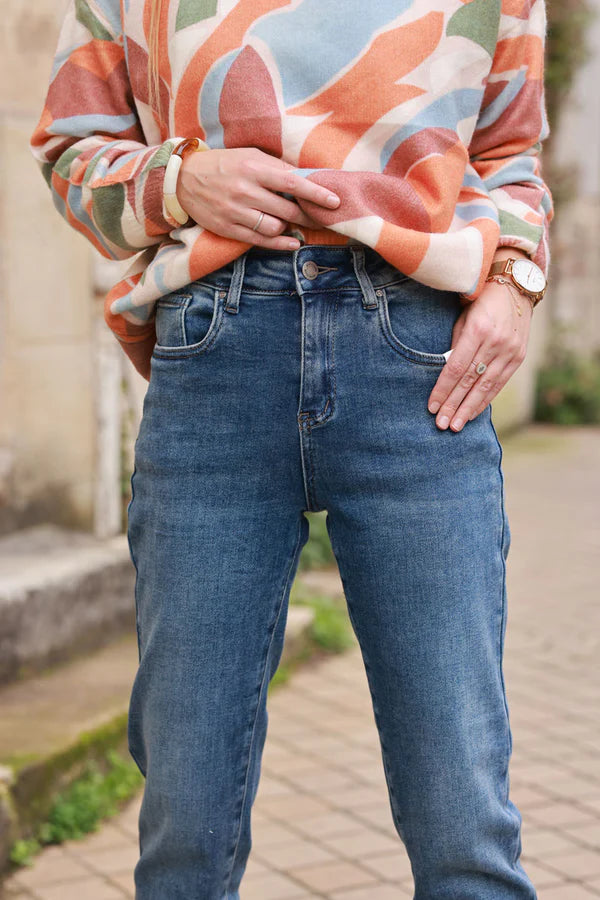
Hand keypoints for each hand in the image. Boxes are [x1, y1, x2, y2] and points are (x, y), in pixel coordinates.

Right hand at [176, 147, 338, 248]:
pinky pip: (260, 240)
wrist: (184, 179)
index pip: (292, 183)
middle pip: (287, 209)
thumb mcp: (250, 156)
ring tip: (293, 223)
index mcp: (253, 169)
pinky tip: (292, 242)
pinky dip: (280, 243)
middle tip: (321, 217)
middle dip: (308, 215)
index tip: (334, 202)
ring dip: (289, 227)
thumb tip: (306, 177)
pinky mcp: (228, 229)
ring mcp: (236, 212)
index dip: (316, 193)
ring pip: (275, 227)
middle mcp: (245, 191)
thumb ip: (277, 167)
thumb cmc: (224, 164)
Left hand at [427, 274, 533, 430]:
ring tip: (455, 425)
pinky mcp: (518, 356)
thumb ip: (454, 346)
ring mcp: (510, 351)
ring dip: (469, 409)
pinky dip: (485, 400)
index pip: (456, 368)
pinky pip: (499, 384)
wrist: (514, 287)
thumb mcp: (462, 318)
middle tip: (441, 425)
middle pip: (470, 381)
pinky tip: (473, 413)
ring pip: (485, 386)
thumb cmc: (480, 303)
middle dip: (454, 405)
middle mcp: (496, 342)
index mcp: (478, 330)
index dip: (443, 390)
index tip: (432, 407)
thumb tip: (445, 376)